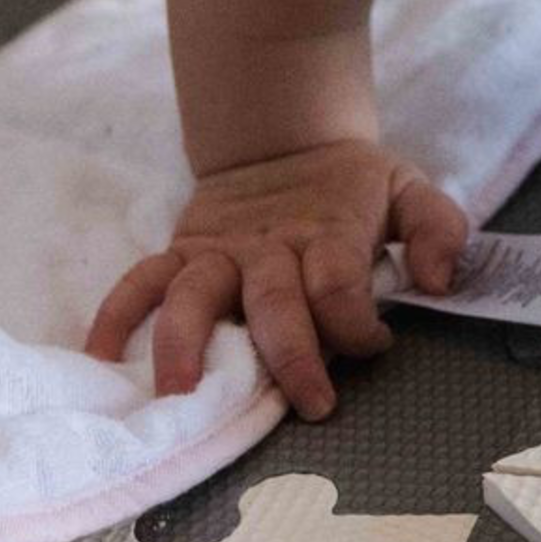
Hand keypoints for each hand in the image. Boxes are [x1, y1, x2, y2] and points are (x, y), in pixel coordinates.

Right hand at [84, 139, 468, 411]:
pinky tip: (101, 355)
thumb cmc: (352, 186)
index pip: (340, 284)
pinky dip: (117, 314)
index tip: (377, 344)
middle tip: (309, 403)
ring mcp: (218, 252)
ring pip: (195, 295)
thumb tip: (439, 278)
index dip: (359, 322)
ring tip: (179, 391)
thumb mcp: (409, 189)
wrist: (285, 138)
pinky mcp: (182, 253)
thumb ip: (437, 228)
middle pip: (274, 301)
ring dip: (185, 342)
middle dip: (291, 354)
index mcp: (327, 233)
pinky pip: (142, 281)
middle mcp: (268, 247)